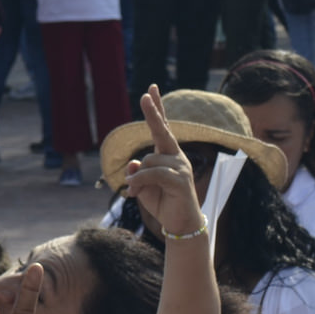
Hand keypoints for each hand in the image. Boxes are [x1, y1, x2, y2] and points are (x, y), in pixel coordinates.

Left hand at [124, 88, 206, 239]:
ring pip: (149, 160)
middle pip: (162, 131)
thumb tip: (133, 163)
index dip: (157, 109)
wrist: (181, 224)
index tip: (151, 89)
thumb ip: (136, 172)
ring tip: (135, 191)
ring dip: (137, 177)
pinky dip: (139, 182)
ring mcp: (181, 168)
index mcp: (168, 155)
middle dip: (153, 113)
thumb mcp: (142, 185)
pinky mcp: (181, 180)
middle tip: (144, 95)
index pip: (162, 128)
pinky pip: (152, 173)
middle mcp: (177, 157)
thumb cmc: (163, 202)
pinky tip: (135, 192)